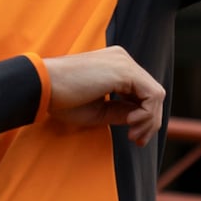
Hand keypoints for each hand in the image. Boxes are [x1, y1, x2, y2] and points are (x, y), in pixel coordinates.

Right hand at [42, 46, 165, 145]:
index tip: (132, 137)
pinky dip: (147, 114)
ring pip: (156, 95)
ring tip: (131, 134)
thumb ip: (121, 111)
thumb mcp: (98, 110)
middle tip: (136, 140)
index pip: (142, 92)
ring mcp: (124, 62)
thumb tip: (142, 120)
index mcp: (116, 66)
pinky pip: (152, 95)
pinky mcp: (124, 70)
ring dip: (150, 120)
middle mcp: (123, 59)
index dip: (144, 117)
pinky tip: (130, 123)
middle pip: (153, 94)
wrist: (43, 87)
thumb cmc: (63, 100)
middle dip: (150, 122)